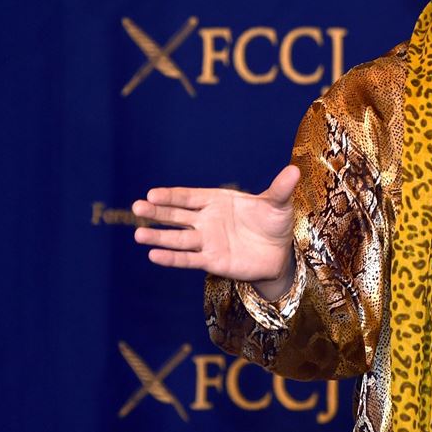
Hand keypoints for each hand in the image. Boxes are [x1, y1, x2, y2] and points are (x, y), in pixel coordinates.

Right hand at [132, 165, 299, 285]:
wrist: (278, 252)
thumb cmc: (274, 222)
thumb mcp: (279, 204)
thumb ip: (281, 189)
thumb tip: (295, 170)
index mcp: (218, 200)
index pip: (190, 196)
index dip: (171, 196)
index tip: (152, 194)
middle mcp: (207, 220)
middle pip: (177, 215)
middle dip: (158, 212)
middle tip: (136, 208)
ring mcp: (207, 240)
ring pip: (178, 238)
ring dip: (159, 237)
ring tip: (139, 235)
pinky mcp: (211, 260)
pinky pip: (188, 259)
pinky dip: (172, 258)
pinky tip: (154, 255)